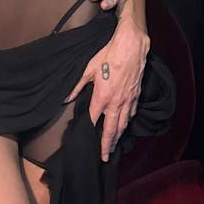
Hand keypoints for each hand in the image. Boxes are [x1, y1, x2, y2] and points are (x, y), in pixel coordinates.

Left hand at [67, 19, 149, 161]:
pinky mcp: (136, 95)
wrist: (131, 46)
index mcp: (102, 97)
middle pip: (111, 130)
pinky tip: (125, 125)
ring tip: (114, 146)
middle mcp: (116, 103)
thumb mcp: (88, 69)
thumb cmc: (108, 55)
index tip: (88, 142)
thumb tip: (66, 98)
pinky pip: (132, 113)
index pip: (94, 120)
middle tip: (105, 157)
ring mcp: (128, 100)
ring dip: (118, 137)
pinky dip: (128, 122)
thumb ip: (77, 86)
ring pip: (124, 124)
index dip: (90, 132)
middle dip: (108, 145)